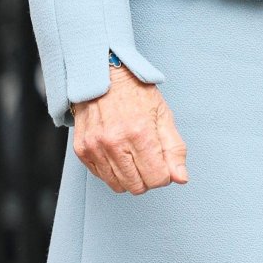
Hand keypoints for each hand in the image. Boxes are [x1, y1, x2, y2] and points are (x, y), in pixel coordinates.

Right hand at [72, 64, 188, 193]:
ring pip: (118, 185)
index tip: (161, 162)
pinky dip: (111, 170)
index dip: (164, 174)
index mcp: (140, 133)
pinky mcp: (82, 149)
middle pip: (137, 187)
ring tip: (131, 154)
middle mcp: (115, 142)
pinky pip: (101, 176)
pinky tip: (116, 153)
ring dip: (129, 176)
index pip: (157, 179)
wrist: (103, 75)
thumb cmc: (134, 92)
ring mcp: (96, 147)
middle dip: (147, 177)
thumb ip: (174, 150)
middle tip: (147, 158)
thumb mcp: (163, 115)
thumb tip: (180, 178)